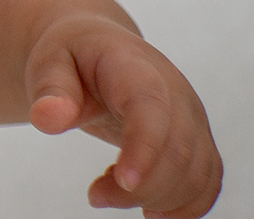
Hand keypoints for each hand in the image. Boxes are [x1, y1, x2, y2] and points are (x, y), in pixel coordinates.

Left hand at [25, 12, 221, 216]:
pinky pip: (207, 183)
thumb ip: (49, 89)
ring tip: (108, 194)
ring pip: (197, 173)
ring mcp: (192, 118)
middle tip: (95, 196)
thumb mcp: (48, 63)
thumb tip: (47, 119)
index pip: (151, 108)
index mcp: (134, 67)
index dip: (144, 147)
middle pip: (178, 150)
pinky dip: (183, 206)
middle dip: (142, 187)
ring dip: (159, 199)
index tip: (124, 182)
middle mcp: (176, 92)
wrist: (98, 51)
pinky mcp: (198, 141)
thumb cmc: (72, 58)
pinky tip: (147, 208)